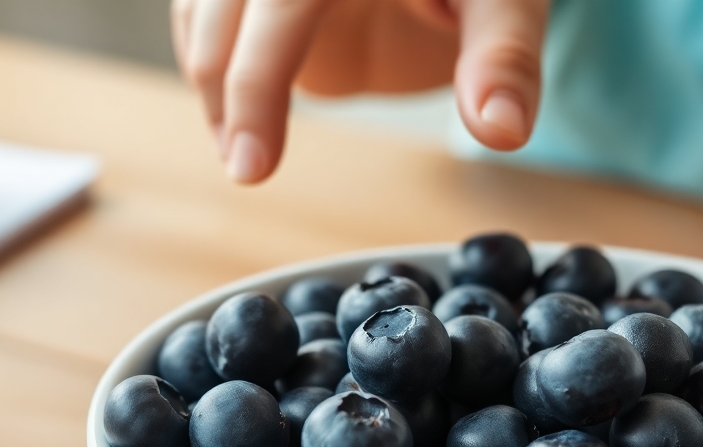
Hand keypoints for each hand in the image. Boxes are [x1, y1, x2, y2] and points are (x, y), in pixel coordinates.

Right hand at [171, 0, 550, 183]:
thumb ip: (502, 58)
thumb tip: (501, 131)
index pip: (281, 6)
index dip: (257, 85)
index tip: (253, 165)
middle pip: (221, 12)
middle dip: (228, 97)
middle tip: (248, 173)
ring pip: (200, 14)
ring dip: (214, 89)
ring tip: (245, 154)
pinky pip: (200, 12)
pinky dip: (210, 66)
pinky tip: (235, 122)